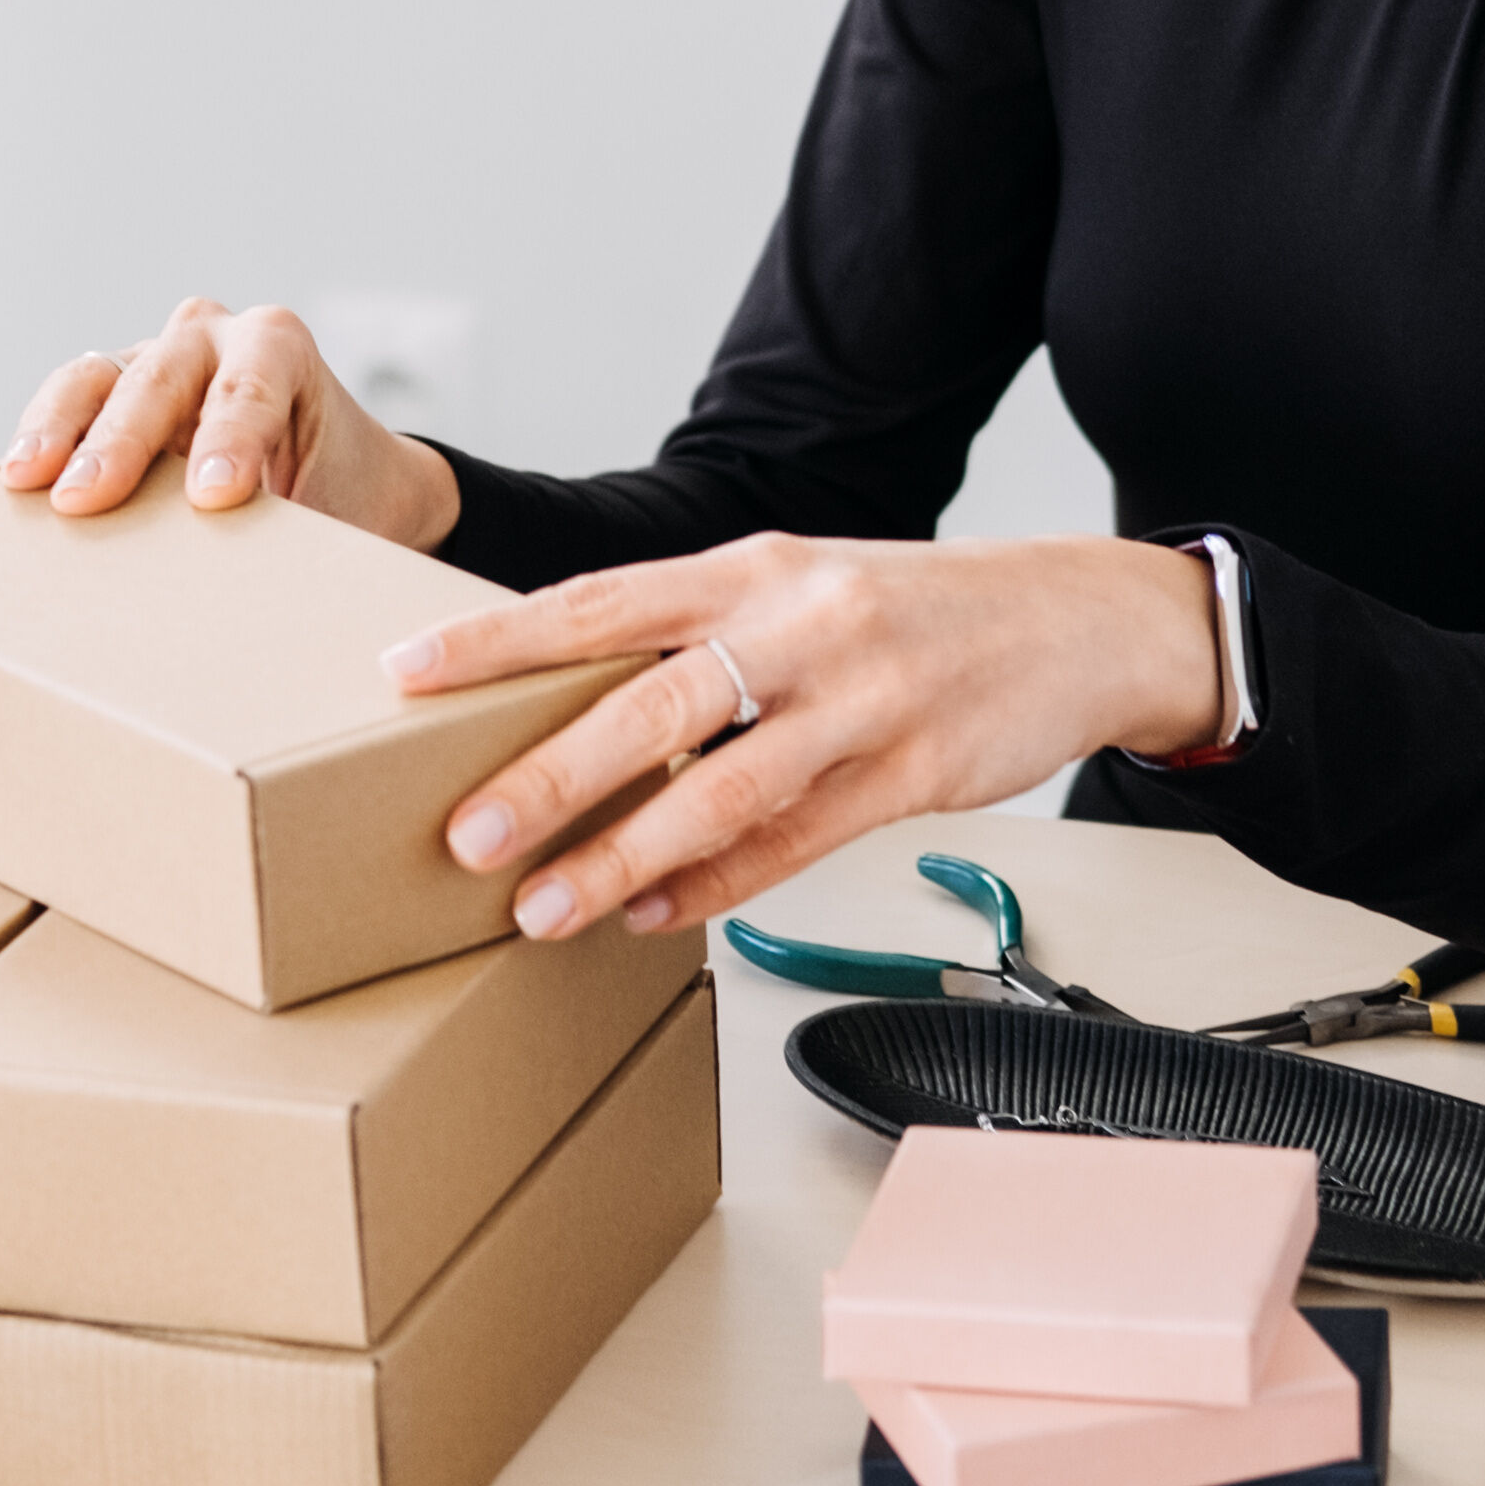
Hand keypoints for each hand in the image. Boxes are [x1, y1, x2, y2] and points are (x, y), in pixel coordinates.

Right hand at [3, 298, 462, 548]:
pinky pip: (68, 406)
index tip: (214, 498)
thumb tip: (254, 583)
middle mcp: (211, 337)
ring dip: (59, 429)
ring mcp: (153, 359)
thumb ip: (296, 528)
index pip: (249, 387)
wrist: (350, 479)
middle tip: (88, 498)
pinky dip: (43, 441)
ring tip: (26, 480)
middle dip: (121, 440)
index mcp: (278, 345)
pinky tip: (17, 482)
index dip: (230, 440)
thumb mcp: (338, 509)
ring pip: (95, 377)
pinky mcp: (111, 393)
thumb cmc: (344, 492)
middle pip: (158, 378)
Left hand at [383, 532, 1225, 938]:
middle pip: (649, 702)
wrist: (1079, 619)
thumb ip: (697, 633)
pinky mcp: (913, 774)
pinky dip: (714, 888)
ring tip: (542, 911)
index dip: (498, 641)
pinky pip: (794, 844)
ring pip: (720, 791)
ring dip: (620, 856)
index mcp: (755, 568)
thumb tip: (566, 697)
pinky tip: (650, 917)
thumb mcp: (802, 586)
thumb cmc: (914, 610)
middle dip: (546, 774)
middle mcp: (801, 626)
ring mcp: (861, 703)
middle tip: (462, 835)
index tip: (405, 678)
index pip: (602, 600)